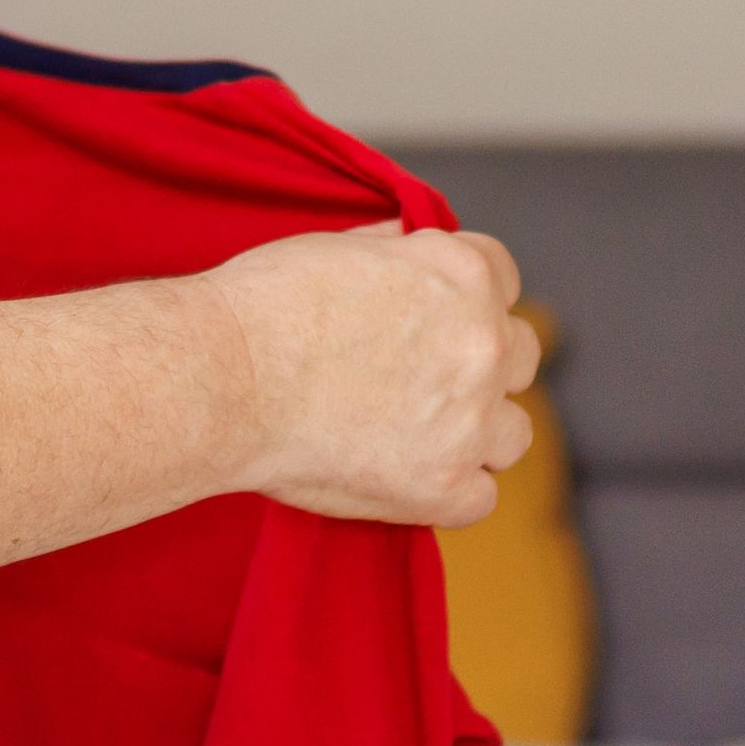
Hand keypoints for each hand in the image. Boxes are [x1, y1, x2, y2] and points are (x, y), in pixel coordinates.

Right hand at [215, 223, 536, 527]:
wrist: (223, 378)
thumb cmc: (264, 306)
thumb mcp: (341, 247)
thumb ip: (397, 254)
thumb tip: (409, 250)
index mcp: (462, 274)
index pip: (504, 280)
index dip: (468, 301)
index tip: (437, 320)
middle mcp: (482, 343)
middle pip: (520, 356)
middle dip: (480, 366)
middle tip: (424, 383)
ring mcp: (469, 420)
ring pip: (514, 434)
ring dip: (477, 435)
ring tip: (417, 438)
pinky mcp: (443, 486)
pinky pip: (480, 499)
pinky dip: (446, 494)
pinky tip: (403, 480)